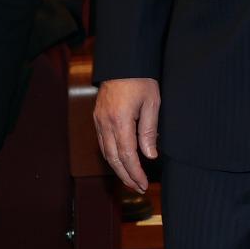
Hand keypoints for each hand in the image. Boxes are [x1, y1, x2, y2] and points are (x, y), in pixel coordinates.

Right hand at [94, 78, 160, 192]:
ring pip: (106, 152)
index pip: (127, 155)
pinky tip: (121, 161)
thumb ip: (149, 130)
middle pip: (113, 158)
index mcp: (120, 120)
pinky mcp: (97, 118)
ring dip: (118, 168)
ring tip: (131, 179)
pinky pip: (102, 142)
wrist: (123, 61)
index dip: (135, 172)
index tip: (143, 184)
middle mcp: (105, 124)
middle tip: (138, 188)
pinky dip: (111, 156)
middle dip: (126, 175)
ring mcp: (99, 121)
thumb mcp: (152, 103)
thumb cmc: (141, 79)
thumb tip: (150, 155)